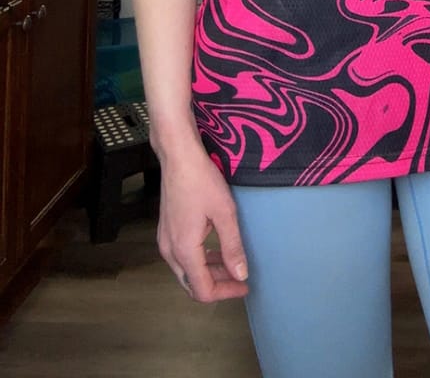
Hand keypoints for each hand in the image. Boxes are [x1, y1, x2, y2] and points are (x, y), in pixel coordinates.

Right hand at [156, 140, 249, 301]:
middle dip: (217, 285)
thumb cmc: (202, 180)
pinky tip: (215, 249)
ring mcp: (165, 241)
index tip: (244, 286)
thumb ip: (232, 247)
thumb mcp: (225, 213)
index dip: (225, 293)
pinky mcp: (166, 231)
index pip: (202, 290)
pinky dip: (199, 260)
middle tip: (240, 278)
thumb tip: (241, 275)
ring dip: (208, 272)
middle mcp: (170, 251)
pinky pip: (182, 257)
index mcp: (184, 250)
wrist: (178, 157)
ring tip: (231, 264)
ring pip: (186, 272)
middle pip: (192, 284)